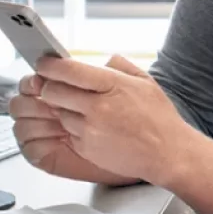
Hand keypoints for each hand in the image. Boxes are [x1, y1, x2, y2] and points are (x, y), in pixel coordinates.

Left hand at [31, 54, 198, 186]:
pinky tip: (96, 128)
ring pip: (59, 113)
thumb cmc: (159, 118)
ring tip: (89, 112)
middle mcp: (98, 106)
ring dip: (66, 110)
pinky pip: (69, 133)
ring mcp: (91, 129)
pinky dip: (76, 129)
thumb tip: (104, 60)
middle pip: (52, 91)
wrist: (167, 153)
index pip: (67, 70)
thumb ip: (122, 66)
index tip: (45, 64)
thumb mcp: (146, 82)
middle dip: (51, 87)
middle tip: (58, 87)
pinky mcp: (86, 148)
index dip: (49, 65)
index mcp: (113, 85)